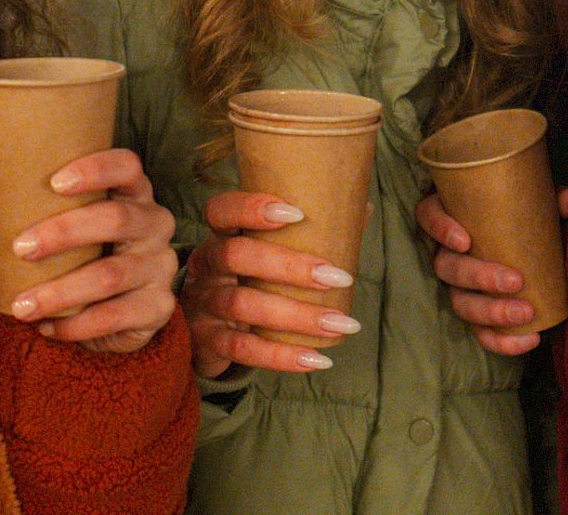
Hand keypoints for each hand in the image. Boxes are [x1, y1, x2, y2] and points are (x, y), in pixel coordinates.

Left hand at [0, 134, 177, 353]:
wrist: (113, 309)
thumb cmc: (73, 247)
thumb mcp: (40, 214)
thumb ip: (2, 182)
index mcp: (131, 190)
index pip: (127, 165)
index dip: (97, 169)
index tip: (55, 183)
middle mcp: (154, 222)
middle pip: (117, 218)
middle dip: (64, 233)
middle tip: (20, 248)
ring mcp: (160, 265)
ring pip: (112, 275)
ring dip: (61, 292)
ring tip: (21, 306)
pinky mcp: (158, 307)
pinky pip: (118, 316)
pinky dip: (79, 326)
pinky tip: (49, 328)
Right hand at [182, 189, 357, 378]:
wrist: (203, 330)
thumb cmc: (246, 280)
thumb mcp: (262, 254)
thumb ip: (307, 234)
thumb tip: (363, 210)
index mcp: (220, 236)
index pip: (221, 211)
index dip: (251, 208)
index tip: (297, 214)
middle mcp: (206, 266)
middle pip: (236, 255)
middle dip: (290, 266)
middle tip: (338, 278)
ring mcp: (204, 304)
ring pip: (243, 305)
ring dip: (297, 316)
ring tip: (340, 324)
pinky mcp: (208, 341)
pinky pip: (243, 348)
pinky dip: (281, 356)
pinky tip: (316, 359)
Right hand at [416, 187, 567, 355]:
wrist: (533, 251)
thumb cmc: (523, 220)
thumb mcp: (537, 206)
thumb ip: (553, 201)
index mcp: (453, 218)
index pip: (428, 216)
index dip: (440, 229)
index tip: (465, 240)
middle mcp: (447, 254)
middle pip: (446, 267)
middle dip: (479, 277)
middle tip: (515, 281)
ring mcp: (458, 288)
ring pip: (459, 303)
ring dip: (490, 312)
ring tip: (525, 313)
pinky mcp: (476, 316)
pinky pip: (480, 334)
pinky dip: (502, 341)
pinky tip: (531, 339)